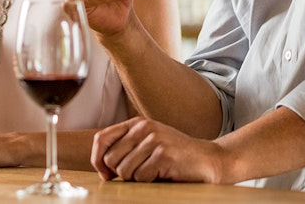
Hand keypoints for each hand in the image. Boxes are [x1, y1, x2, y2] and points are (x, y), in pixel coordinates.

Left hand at [91, 117, 224, 183]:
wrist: (207, 159)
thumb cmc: (174, 156)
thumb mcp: (147, 144)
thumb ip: (125, 149)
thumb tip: (102, 170)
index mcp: (136, 123)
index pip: (101, 139)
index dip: (97, 160)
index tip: (106, 174)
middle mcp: (144, 127)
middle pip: (110, 159)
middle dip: (121, 173)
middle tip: (141, 171)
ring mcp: (154, 139)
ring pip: (124, 171)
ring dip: (138, 178)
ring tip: (154, 171)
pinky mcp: (163, 154)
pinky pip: (142, 177)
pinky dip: (151, 181)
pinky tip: (164, 173)